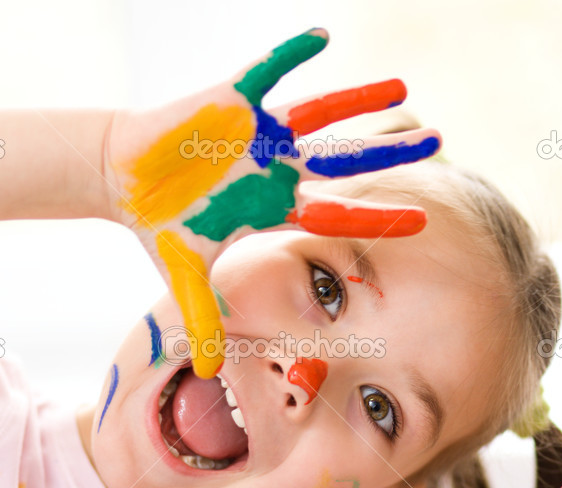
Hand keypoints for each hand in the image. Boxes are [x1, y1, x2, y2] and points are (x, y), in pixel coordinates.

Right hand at [104, 28, 439, 377]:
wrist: (123, 177)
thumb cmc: (160, 225)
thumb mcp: (185, 275)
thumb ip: (204, 320)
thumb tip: (211, 376)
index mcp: (274, 205)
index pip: (337, 213)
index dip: (378, 218)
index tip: (422, 220)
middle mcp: (278, 166)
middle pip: (345, 160)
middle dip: (390, 153)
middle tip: (438, 142)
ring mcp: (261, 132)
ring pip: (321, 112)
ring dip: (360, 100)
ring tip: (404, 89)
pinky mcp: (233, 100)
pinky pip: (269, 70)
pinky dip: (292, 54)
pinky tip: (323, 36)